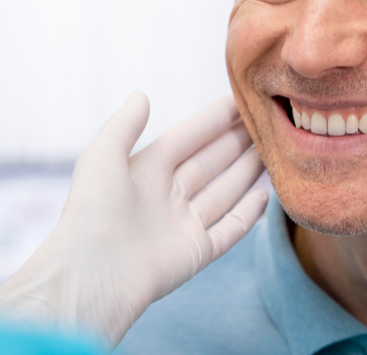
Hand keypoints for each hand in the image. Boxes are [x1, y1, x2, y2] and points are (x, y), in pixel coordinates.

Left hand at [0, 92, 267, 350]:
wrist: (94, 272)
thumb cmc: (92, 210)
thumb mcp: (102, 154)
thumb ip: (125, 124)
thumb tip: (141, 94)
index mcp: (144, 171)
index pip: (187, 138)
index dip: (213, 120)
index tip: (240, 101)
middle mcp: (166, 196)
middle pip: (210, 162)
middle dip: (236, 141)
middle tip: (266, 122)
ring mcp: (183, 225)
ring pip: (224, 192)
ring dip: (247, 170)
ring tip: (274, 150)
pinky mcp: (196, 252)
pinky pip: (229, 229)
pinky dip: (248, 215)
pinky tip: (265, 196)